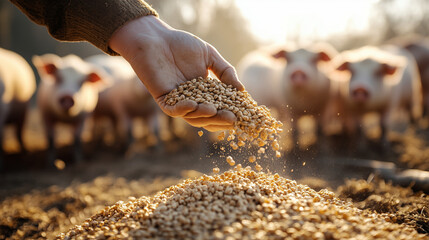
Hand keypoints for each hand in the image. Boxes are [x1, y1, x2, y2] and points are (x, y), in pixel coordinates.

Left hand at [109, 16, 243, 131]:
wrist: (155, 38)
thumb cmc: (181, 44)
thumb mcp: (209, 55)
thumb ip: (225, 71)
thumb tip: (242, 90)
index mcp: (204, 91)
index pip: (220, 107)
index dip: (231, 111)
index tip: (243, 114)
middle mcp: (192, 100)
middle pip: (208, 117)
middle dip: (220, 119)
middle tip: (232, 119)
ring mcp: (178, 101)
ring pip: (192, 117)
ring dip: (204, 116)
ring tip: (215, 111)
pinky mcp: (164, 100)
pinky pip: (174, 111)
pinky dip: (184, 109)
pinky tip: (193, 105)